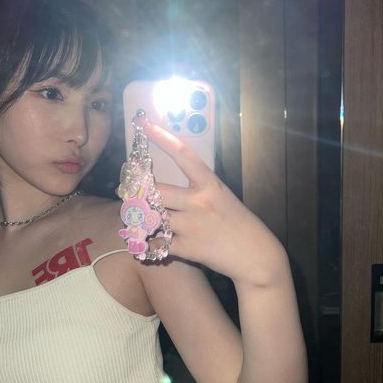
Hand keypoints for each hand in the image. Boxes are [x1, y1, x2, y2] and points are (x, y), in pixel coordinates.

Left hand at [144, 122, 286, 285]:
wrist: (255, 256)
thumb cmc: (238, 224)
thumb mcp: (222, 196)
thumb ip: (197, 189)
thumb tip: (166, 187)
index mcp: (210, 184)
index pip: (183, 154)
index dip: (162, 138)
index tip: (144, 125)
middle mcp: (199, 202)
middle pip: (155, 190)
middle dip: (137, 192)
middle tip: (126, 192)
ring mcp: (191, 225)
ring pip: (151, 217)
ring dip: (140, 219)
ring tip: (134, 219)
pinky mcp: (187, 248)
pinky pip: (156, 243)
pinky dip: (148, 243)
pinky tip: (145, 243)